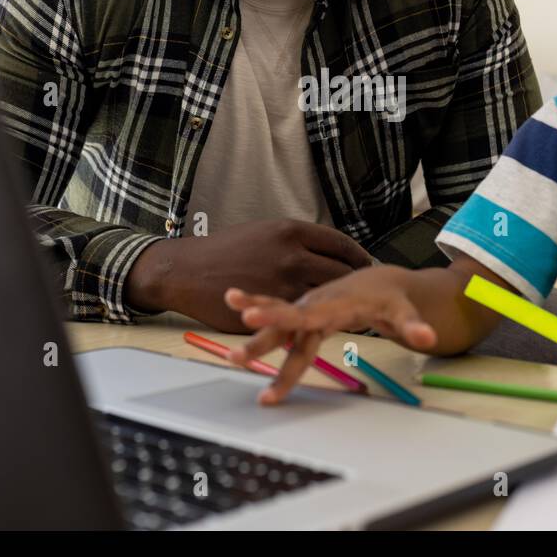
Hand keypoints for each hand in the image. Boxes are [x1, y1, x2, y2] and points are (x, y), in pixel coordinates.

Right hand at [125, 219, 373, 332]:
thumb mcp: (267, 232)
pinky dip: (317, 322)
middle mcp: (293, 257)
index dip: (359, 256)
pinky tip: (323, 325)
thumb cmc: (227, 249)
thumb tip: (326, 252)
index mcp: (292, 232)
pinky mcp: (273, 313)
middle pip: (342, 272)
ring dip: (343, 306)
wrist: (189, 271)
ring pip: (327, 298)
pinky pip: (304, 319)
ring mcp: (283, 287)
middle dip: (357, 283)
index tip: (366, 263)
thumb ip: (298, 242)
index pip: (341, 244)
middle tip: (365, 289)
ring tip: (353, 311)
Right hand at [223, 265, 438, 404]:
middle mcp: (314, 305)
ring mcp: (307, 312)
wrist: (382, 280)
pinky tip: (245, 354)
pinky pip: (283, 332)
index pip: (303, 313)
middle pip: (284, 324)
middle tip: (235, 355)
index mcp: (333, 302)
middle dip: (260, 339)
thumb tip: (428, 338)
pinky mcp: (305, 320)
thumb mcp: (404, 309)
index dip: (277, 315)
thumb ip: (412, 325)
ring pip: (279, 330)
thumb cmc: (390, 296)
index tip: (250, 315)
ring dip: (257, 343)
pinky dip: (264, 341)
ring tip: (233, 359)